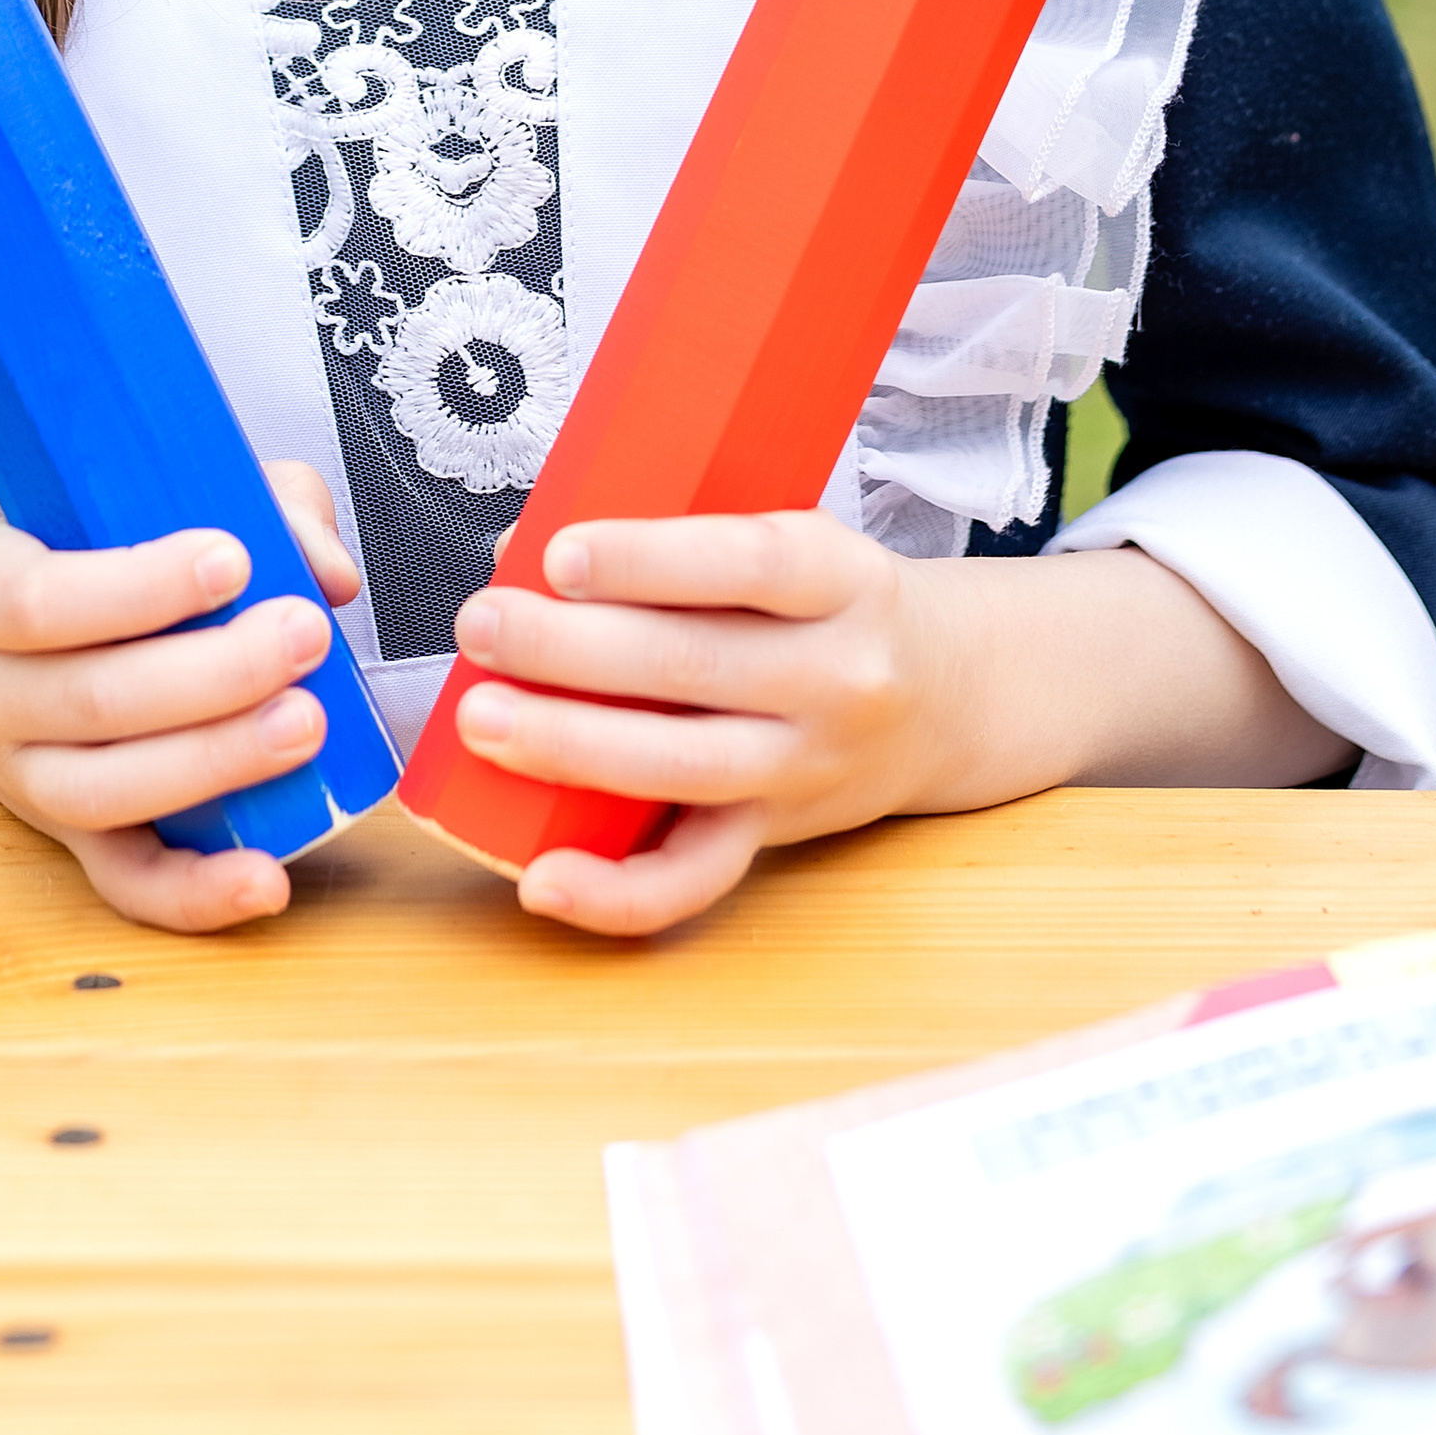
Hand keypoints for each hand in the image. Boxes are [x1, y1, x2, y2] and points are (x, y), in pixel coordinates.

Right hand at [0, 461, 361, 932]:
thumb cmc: (102, 549)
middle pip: (89, 700)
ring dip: (215, 762)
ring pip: (106, 792)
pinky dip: (196, 893)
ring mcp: (17, 780)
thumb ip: (250, 504)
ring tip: (307, 724)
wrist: (26, 640)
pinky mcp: (66, 843)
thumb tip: (326, 571)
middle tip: (304, 636)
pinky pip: (125, 882)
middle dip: (211, 674)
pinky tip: (267, 878)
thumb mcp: (150, 495)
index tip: (236, 560)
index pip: (37, 601)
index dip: (138, 588)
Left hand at [450, 512, 1344, 939]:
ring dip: (569, 749)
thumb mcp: (795, 542)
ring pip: (684, 768)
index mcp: (842, 580)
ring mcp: (808, 767)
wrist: (954, 692)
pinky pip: (695, 877)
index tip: (559, 554)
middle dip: (571, 651)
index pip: (748, 564)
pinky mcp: (777, 835)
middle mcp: (837, 678)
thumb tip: (532, 554)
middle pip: (696, 668)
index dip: (651, 562)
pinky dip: (613, 892)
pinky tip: (538, 877)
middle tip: (482, 624)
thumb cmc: (832, 600)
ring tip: (482, 719)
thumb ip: (688, 545)